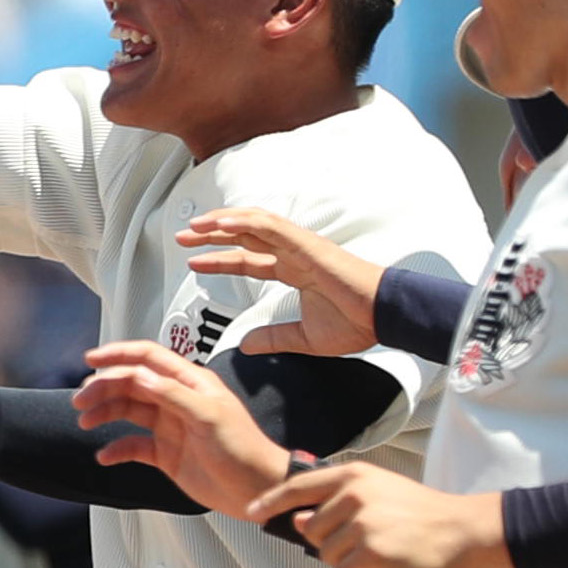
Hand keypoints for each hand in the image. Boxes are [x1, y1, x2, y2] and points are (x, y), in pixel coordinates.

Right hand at [75, 339, 287, 512]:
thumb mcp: (209, 416)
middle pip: (132, 384)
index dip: (119, 355)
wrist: (256, 490)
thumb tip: (138, 375)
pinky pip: (133, 446)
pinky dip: (116, 449)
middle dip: (103, 387)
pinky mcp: (165, 453)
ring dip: (105, 413)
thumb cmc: (244, 450)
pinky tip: (105, 455)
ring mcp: (170, 427)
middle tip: (81, 400)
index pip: (149, 358)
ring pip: (128, 411)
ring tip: (86, 422)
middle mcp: (177, 401)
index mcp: (190, 383)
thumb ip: (172, 394)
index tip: (91, 361)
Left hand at [179, 206, 382, 353]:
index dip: (220, 259)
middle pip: (245, 235)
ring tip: (194, 226)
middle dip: (211, 235)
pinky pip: (271, 226)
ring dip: (221, 223)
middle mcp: (293, 253)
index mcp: (294, 270)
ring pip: (253, 224)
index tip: (195, 263)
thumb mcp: (303, 337)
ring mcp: (300, 246)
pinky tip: (222, 223)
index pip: (248, 259)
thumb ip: (273, 338)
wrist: (384, 316)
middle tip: (183, 237)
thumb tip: (245, 345)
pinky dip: (245, 221)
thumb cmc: (356, 323)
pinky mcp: (307, 245)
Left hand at [245, 461, 509, 567]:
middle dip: (330, 543)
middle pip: (311, 531)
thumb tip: (298, 520)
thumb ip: (337, 502)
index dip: (271, 501)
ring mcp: (362, 525)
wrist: (462, 529)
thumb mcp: (379, 492)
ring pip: (326, 555)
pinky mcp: (371, 553)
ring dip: (347, 562)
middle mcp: (353, 496)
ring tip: (378, 553)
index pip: (298, 486)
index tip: (253, 511)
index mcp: (353, 477)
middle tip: (365, 542)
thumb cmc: (420, 513)